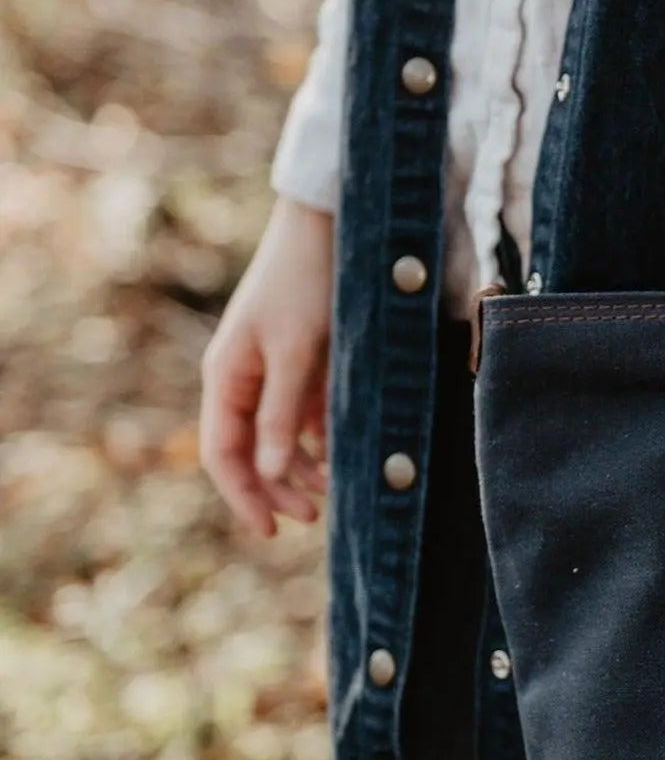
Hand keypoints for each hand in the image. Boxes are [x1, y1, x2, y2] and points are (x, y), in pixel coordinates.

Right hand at [200, 198, 334, 538]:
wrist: (331, 229)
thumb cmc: (307, 285)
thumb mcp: (297, 352)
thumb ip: (282, 412)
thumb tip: (270, 472)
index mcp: (227, 377)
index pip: (223, 453)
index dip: (243, 496)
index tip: (271, 531)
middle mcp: (243, 378)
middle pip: (250, 451)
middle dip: (277, 488)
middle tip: (314, 516)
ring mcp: (274, 371)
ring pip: (280, 437)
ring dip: (302, 467)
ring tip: (335, 492)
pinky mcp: (305, 362)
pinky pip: (306, 414)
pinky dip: (322, 439)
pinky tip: (345, 456)